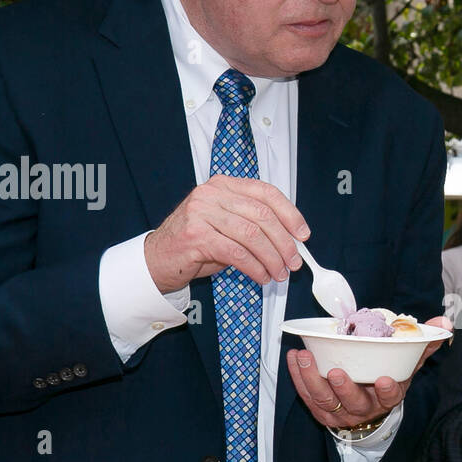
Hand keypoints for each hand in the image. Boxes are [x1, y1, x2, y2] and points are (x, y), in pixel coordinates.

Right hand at [144, 174, 308, 293]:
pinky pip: (237, 253)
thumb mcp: (226, 226)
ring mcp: (201, 213)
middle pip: (262, 215)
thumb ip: (253, 225)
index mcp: (224, 185)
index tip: (303, 234)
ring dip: (272, 258)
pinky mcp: (196, 236)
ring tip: (279, 273)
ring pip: (252, 235)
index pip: (266, 192)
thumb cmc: (196, 243)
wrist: (158, 259)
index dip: (290, 214)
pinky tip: (261, 276)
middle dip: (284, 242)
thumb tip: (290, 242)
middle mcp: (212, 194)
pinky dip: (255, 267)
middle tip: (294, 262)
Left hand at [287, 316, 451, 430]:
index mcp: (387, 396)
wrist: (367, 407)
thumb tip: (444, 323)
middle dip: (344, 388)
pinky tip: (294, 357)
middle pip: (354, 402)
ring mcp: (340, 411)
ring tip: (305, 357)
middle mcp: (364, 408)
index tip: (385, 380)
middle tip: (336, 372)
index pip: (391, 397)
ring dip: (312, 379)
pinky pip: (306, 395)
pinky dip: (298, 377)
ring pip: (324, 400)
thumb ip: (424, 342)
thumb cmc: (386, 377)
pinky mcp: (320, 411)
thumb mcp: (407, 363)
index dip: (388, 390)